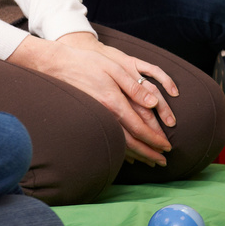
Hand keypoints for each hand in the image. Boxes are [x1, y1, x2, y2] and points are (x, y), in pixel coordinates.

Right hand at [10, 32, 179, 164]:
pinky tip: (129, 155)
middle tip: (163, 162)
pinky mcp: (90, 118)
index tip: (167, 147)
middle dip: (148, 153)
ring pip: (119, 144)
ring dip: (137, 154)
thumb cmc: (88, 63)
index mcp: (114, 102)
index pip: (138, 128)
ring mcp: (96, 119)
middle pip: (130, 142)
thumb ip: (135, 88)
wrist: (58, 65)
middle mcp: (105, 115)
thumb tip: (153, 103)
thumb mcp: (115, 69)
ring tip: (150, 162)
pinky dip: (121, 150)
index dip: (154, 139)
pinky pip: (108, 139)